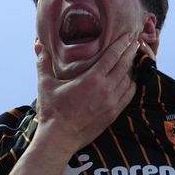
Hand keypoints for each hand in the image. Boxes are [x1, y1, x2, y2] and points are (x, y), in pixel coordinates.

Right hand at [34, 33, 138, 154]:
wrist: (60, 138)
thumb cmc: (52, 111)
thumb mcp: (45, 84)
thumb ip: (43, 62)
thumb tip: (38, 44)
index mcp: (91, 79)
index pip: (113, 56)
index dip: (122, 44)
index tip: (129, 35)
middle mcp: (106, 89)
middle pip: (125, 65)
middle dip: (131, 51)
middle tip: (137, 41)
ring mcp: (112, 102)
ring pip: (129, 80)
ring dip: (132, 68)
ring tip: (133, 59)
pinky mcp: (114, 113)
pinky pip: (129, 95)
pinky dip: (131, 85)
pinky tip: (130, 80)